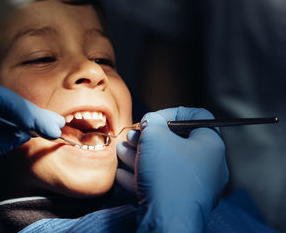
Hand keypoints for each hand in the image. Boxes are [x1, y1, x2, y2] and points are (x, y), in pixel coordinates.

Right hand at [116, 107, 227, 232]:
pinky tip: (123, 173)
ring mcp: (195, 186)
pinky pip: (161, 183)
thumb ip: (152, 122)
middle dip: (149, 138)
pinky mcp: (181, 202)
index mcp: (211, 145)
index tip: (152, 119)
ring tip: (121, 151)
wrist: (167, 220)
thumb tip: (151, 122)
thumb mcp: (155, 136)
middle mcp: (209, 166)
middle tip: (132, 136)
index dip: (171, 113)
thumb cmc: (166, 174)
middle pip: (177, 142)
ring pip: (165, 164)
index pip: (197, 116)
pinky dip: (142, 176)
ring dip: (141, 155)